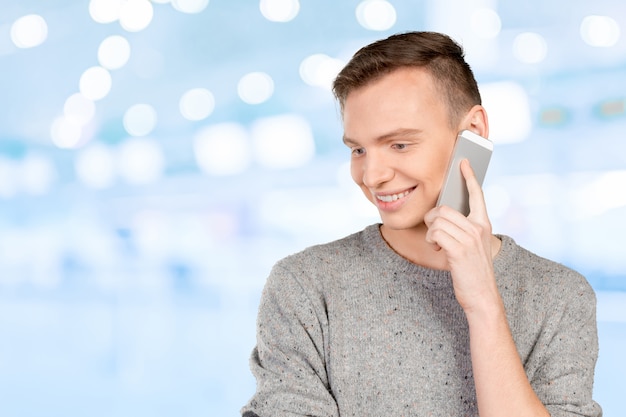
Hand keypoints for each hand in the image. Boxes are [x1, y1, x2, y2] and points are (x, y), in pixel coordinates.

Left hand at [424, 159, 500, 313]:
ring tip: (439, 245)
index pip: (477, 194)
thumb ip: (463, 228)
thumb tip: (443, 215)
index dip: (468, 177)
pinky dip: (432, 241)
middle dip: (433, 220)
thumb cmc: (473, 271)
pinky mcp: (459, 250)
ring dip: (431, 233)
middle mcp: (478, 228)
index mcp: (484, 224)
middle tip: (436, 235)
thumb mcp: (473, 245)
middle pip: (444, 209)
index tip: (463, 162)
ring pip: (437, 220)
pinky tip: (439, 250)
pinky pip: (435, 233)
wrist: (482, 297)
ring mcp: (470, 239)